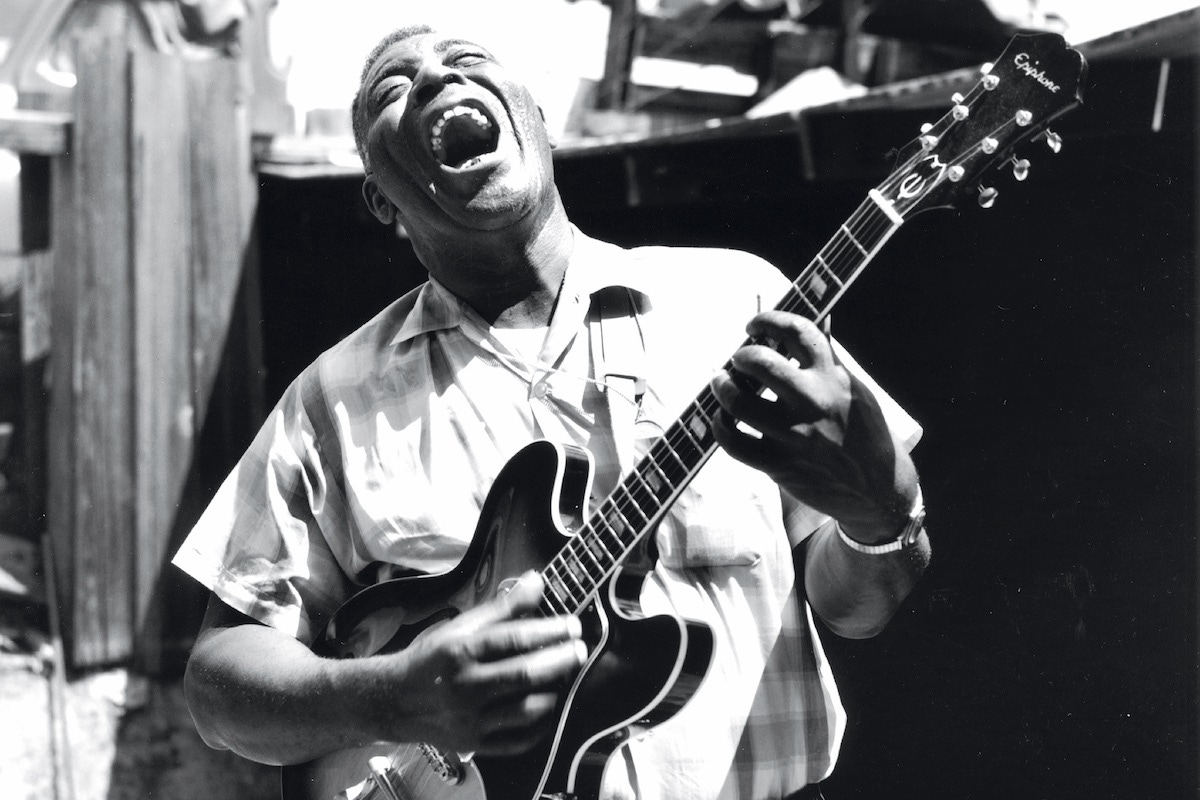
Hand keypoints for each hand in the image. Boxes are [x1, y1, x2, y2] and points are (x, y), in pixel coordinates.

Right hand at [367, 571, 586, 756]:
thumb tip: (536, 581)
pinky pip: (518, 740)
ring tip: (565, 677)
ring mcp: (471, 719)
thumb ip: (502, 606)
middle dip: (560, 660)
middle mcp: (465, 687)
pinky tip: (549, 707)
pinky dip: (540, 725)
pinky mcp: (475, 744)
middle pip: (524, 675)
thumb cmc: (430, 659)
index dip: (549, 631)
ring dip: (554, 692)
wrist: (393, 700)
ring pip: (526, 710)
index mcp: (460, 652)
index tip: (572, 625)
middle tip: (579, 649)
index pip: (513, 639)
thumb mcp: (460, 626)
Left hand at [710, 311, 917, 541]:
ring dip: (723, 388)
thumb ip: (827, 360)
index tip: (756, 325)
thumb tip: (807, 328)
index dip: (769, 320)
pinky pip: (735, 443)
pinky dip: (721, 428)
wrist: (878, 488)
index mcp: (832, 376)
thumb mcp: (853, 389)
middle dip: (741, 355)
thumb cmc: (864, 432)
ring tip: (721, 383)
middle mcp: (813, 401)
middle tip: (737, 359)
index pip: (797, 331)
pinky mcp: (781, 465)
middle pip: (760, 363)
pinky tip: (723, 420)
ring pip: (739, 403)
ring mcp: (795, 434)